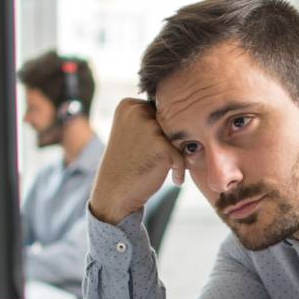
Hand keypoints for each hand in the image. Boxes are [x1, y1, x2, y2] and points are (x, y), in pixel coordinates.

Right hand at [89, 98, 185, 225]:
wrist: (114, 193)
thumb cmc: (127, 163)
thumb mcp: (131, 132)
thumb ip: (150, 118)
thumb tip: (185, 111)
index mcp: (128, 105)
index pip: (160, 111)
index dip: (161, 131)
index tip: (153, 148)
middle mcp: (137, 112)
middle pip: (172, 123)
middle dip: (171, 142)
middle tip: (163, 160)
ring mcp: (150, 129)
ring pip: (178, 138)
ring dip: (177, 153)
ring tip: (166, 169)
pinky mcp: (162, 147)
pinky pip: (182, 155)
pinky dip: (180, 169)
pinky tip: (174, 179)